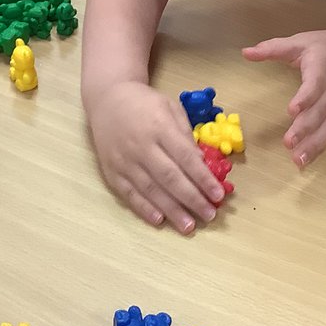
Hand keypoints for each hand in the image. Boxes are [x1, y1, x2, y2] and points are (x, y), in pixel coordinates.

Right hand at [86, 81, 224, 233]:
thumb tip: (202, 165)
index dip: (203, 178)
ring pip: (150, 190)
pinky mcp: (111, 171)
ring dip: (171, 210)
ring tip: (189, 226)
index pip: (185, 157)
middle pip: (169, 177)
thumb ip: (186, 135)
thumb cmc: (145, 104)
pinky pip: (128, 193)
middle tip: (209, 215)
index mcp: (159, 126)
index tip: (218, 195)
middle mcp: (141, 145)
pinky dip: (143, 208)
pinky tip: (159, 220)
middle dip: (192, 199)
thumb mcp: (170, 108)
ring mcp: (124, 160)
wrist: (107, 99)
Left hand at [243, 28, 325, 166]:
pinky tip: (308, 158)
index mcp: (323, 65)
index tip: (292, 110)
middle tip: (289, 143)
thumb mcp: (300, 41)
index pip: (316, 82)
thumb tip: (246, 52)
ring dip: (315, 143)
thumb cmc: (325, 47)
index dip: (306, 97)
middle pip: (321, 109)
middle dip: (306, 128)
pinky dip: (322, 145)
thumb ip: (273, 48)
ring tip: (298, 159)